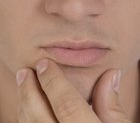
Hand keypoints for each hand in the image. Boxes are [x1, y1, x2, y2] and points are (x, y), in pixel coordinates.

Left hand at [16, 59, 131, 122]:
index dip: (53, 80)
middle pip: (39, 116)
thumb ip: (113, 106)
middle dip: (29, 90)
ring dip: (24, 104)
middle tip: (24, 72)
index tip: (44, 64)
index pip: (67, 104)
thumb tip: (111, 74)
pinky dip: (25, 119)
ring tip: (23, 85)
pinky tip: (28, 108)